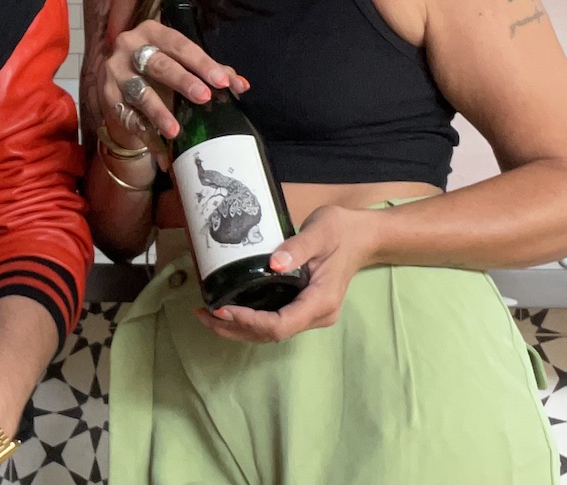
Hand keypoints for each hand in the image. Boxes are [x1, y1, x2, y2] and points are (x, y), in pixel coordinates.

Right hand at [101, 19, 247, 147]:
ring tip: (175, 131)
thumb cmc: (160, 72)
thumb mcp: (183, 65)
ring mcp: (115, 71)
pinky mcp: (106, 95)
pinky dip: (144, 132)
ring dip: (158, 112)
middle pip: (157, 64)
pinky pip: (126, 115)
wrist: (123, 87)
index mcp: (152, 32)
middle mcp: (129, 46)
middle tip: (203, 97)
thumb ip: (211, 72)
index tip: (222, 81)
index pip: (180, 45)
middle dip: (181, 81)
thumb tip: (242, 85)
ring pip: (139, 91)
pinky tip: (159, 145)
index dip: (202, 63)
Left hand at [194, 204, 377, 342]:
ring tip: (207, 315)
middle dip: (235, 328)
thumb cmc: (342, 231)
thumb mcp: (321, 231)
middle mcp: (317, 314)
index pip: (280, 324)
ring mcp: (311, 314)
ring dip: (238, 328)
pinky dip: (249, 320)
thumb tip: (274, 263)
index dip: (250, 321)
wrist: (363, 237)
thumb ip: (298, 247)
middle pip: (271, 334)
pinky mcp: (303, 307)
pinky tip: (229, 310)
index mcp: (321, 301)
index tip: (223, 309)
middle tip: (203, 314)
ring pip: (271, 333)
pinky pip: (274, 322)